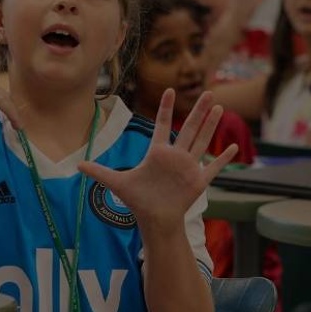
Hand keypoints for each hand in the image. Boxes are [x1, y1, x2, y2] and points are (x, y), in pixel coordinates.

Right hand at [0, 72, 18, 131]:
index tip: (7, 117)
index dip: (1, 105)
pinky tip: (16, 123)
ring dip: (13, 112)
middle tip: (16, 122)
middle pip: (1, 95)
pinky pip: (3, 103)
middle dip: (10, 108)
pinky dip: (11, 113)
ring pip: (5, 98)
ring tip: (19, 126)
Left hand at [78, 89, 237, 229]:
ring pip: (202, 141)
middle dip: (198, 110)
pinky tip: (233, 147)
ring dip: (211, 125)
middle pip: (189, 128)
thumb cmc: (138, 201)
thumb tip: (77, 165)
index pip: (163, 125)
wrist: (154, 220)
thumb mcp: (118, 183)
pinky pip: (213, 167)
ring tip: (219, 108)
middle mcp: (175, 156)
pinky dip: (223, 158)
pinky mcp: (198, 181)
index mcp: (158, 153)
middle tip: (207, 92)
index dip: (166, 109)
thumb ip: (100, 172)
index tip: (169, 90)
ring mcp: (189, 167)